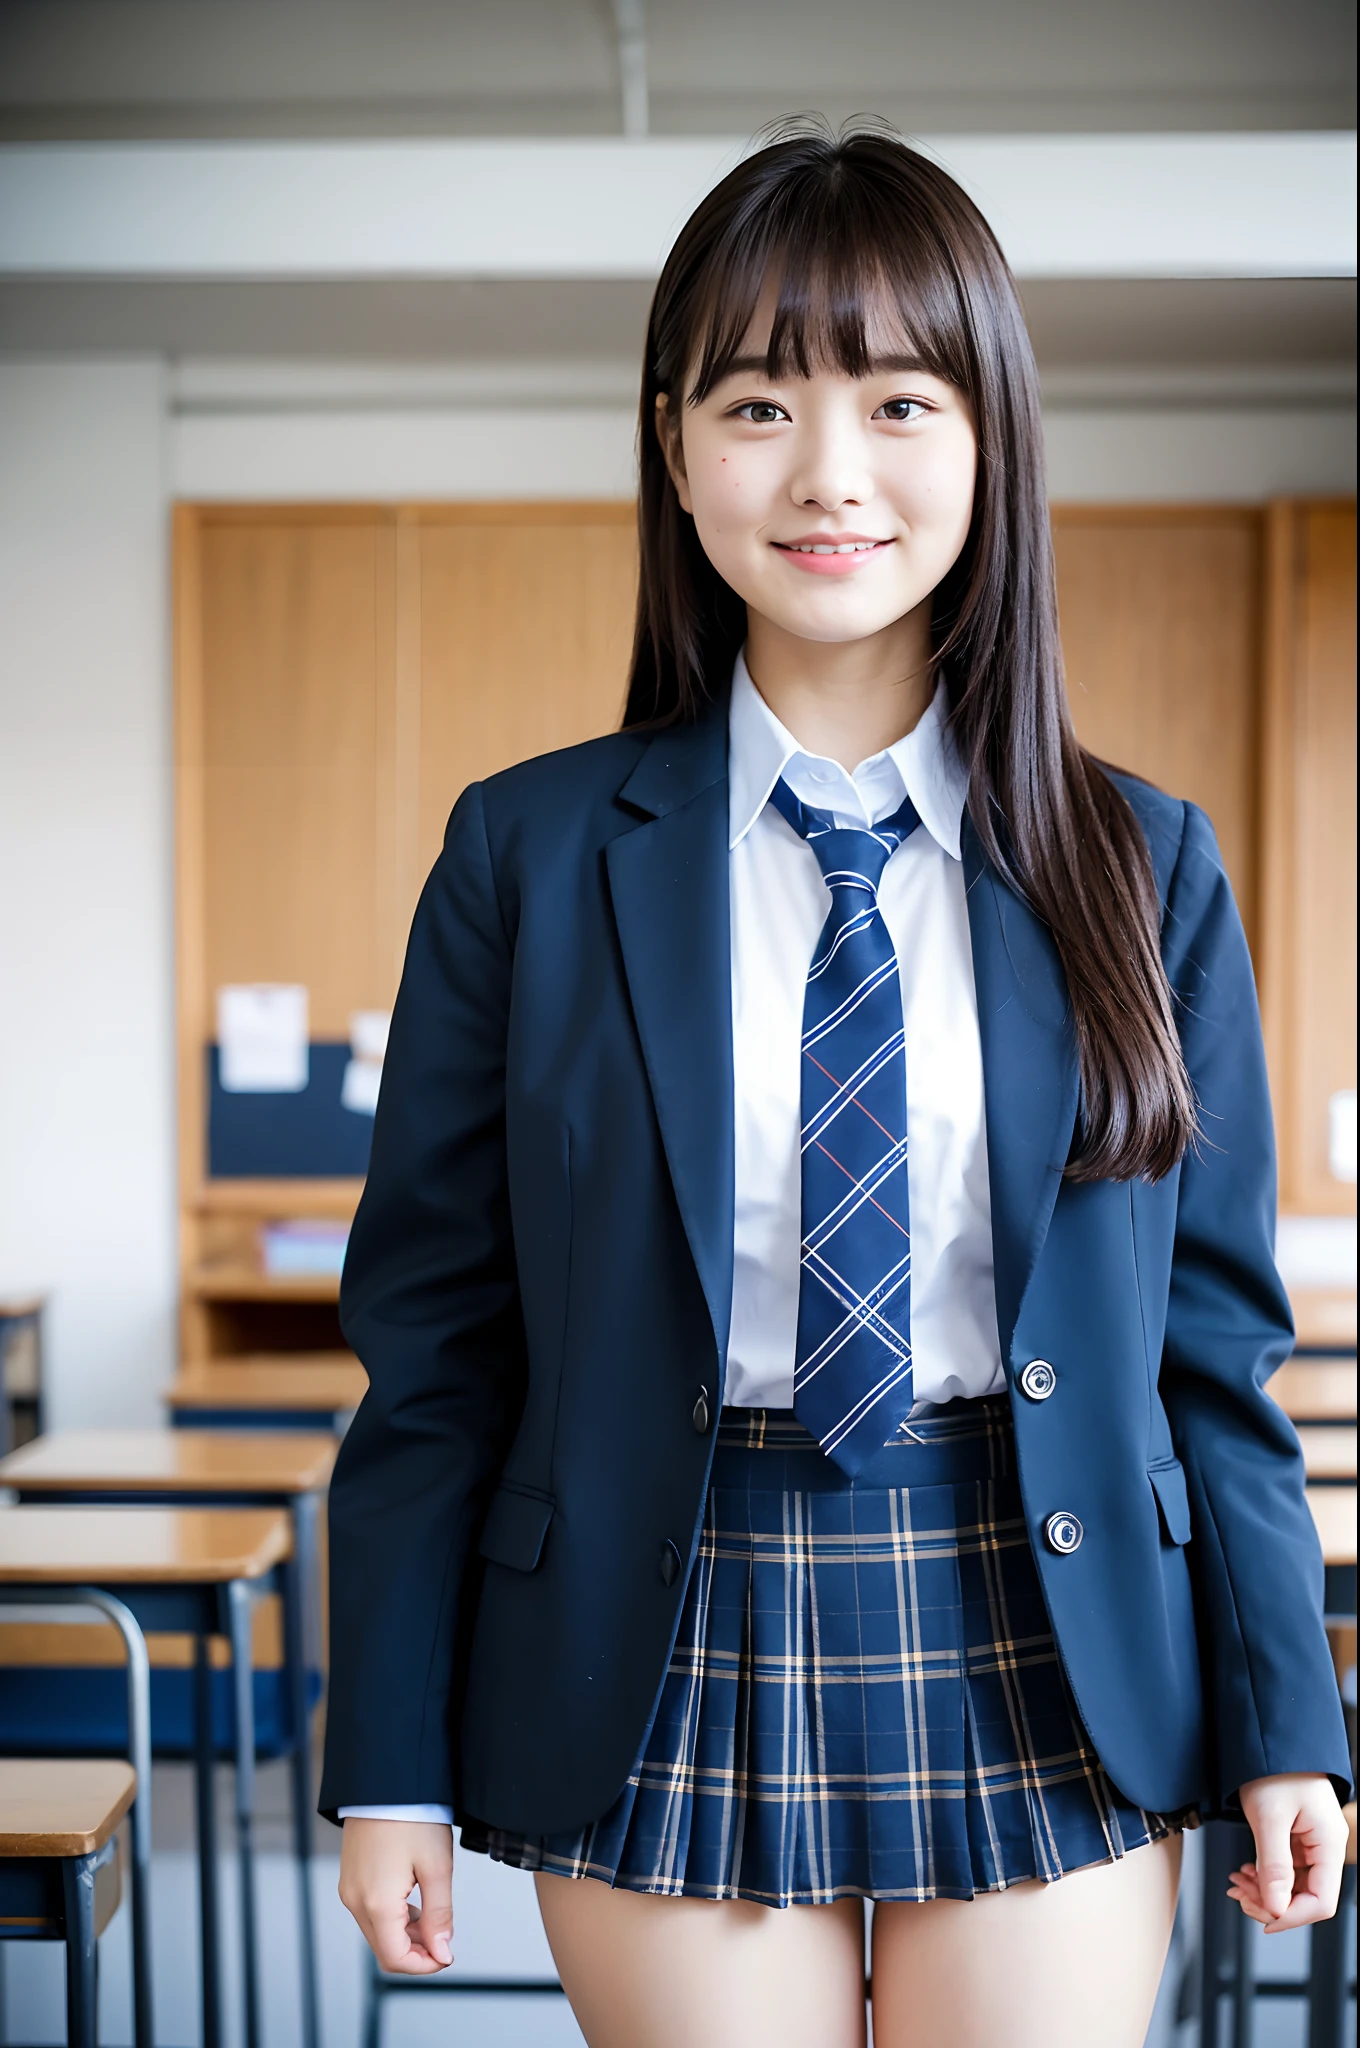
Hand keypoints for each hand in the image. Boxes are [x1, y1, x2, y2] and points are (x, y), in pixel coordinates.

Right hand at [338, 1818, 453, 1972]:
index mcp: (375, 1903)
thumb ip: (439, 1915)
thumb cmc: (413, 1816)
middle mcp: (355, 1900)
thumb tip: (441, 1952)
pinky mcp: (350, 1877)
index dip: (424, 1965)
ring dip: (405, 1935)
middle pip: (384, 1948)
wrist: (387, 1780)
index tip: (447, 1955)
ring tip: (433, 1917)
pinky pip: (370, 1912)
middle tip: (444, 1938)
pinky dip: (392, 1918)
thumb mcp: (437, 1867)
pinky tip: (414, 1902)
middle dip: (416, 1952)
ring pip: (377, 1932)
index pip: (395, 1959)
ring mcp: (349, 1888)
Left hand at [1229, 1774, 1348, 1930]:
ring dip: (1265, 1890)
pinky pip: (1286, 1868)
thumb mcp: (1269, 1816)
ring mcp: (1312, 1841)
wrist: (1268, 1737)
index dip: (1292, 1916)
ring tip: (1237, 1884)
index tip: (1263, 1919)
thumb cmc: (1273, 1766)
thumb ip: (1273, 1865)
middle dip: (1272, 1902)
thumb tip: (1274, 1908)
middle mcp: (1325, 1845)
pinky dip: (1265, 1874)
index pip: (1321, 1901)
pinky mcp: (1298, 1836)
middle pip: (1307, 1895)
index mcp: (1329, 1842)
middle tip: (1240, 1896)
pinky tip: (1246, 1873)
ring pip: (1294, 1884)